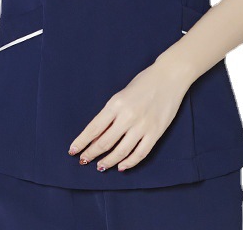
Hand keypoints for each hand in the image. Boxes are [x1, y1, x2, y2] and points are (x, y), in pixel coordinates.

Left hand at [67, 57, 191, 172]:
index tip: (73, 150)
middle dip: (91, 154)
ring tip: (100, 166)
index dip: (81, 142)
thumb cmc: (143, 83)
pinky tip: (121, 166)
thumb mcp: (121, 95)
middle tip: (84, 161)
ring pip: (121, 151)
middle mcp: (127, 116)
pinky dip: (129, 162)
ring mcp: (142, 126)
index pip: (94, 128)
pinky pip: (140, 153)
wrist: (169, 76)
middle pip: (104, 142)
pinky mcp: (156, 132)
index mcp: (115, 104)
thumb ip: (110, 114)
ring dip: (108, 161)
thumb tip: (97, 136)